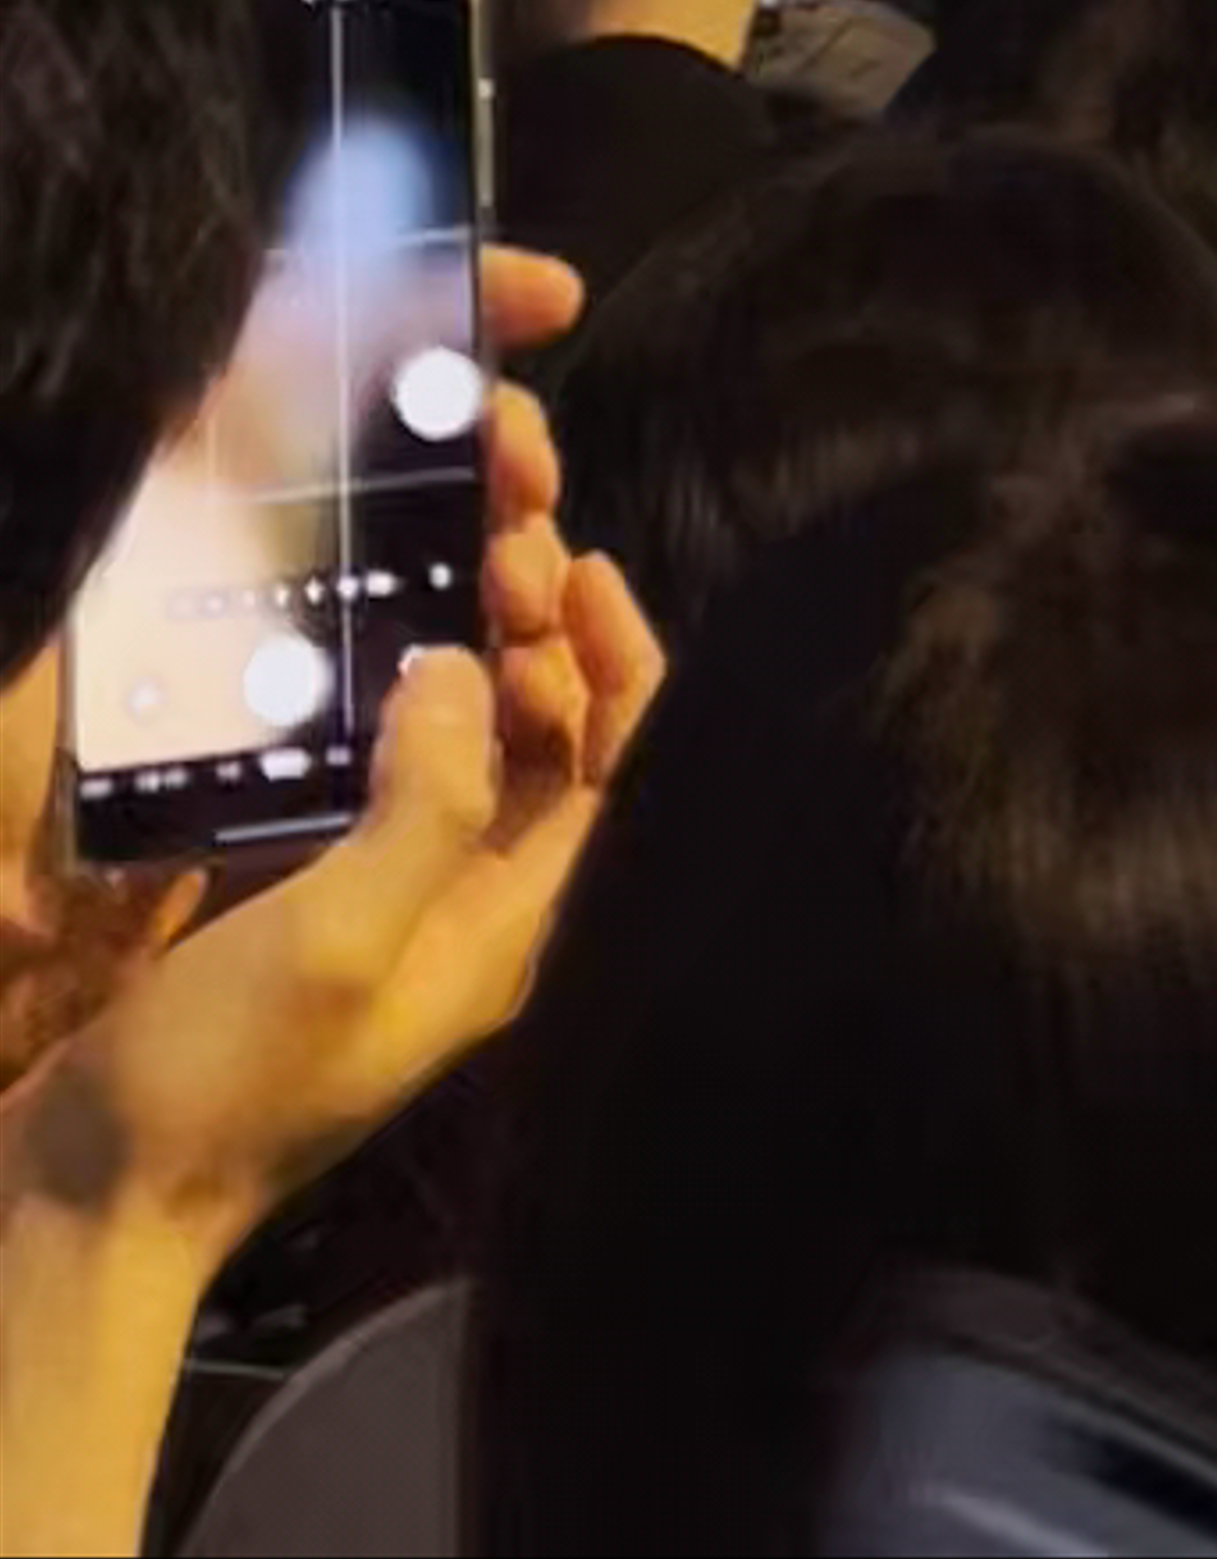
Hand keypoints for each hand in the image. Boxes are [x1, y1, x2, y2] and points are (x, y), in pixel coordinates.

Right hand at [0, 266, 654, 1554]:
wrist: (91, 1197)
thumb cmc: (226, 1083)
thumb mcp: (340, 943)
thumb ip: (428, 805)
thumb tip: (472, 666)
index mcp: (512, 926)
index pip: (626, 770)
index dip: (620, 656)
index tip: (569, 558)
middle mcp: (472, 905)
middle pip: (550, 732)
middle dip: (537, 616)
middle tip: (492, 517)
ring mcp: (388, 896)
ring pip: (467, 734)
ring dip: (466, 633)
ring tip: (437, 538)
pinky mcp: (308, 890)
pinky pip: (377, 764)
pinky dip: (379, 686)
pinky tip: (343, 628)